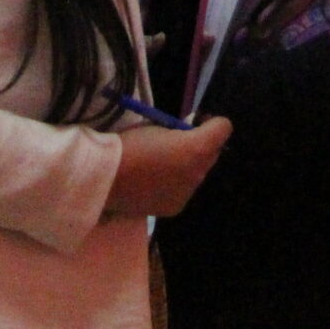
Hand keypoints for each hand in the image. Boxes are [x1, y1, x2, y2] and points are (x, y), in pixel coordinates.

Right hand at [105, 115, 231, 217]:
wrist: (106, 178)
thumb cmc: (130, 144)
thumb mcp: (158, 126)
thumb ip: (179, 130)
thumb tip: (189, 132)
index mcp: (197, 147)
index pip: (223, 128)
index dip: (210, 121)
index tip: (194, 121)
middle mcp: (199, 172)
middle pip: (213, 153)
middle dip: (201, 146)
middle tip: (178, 142)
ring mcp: (189, 193)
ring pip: (198, 173)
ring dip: (188, 166)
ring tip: (163, 164)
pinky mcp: (176, 207)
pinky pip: (184, 190)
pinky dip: (176, 184)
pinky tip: (155, 182)